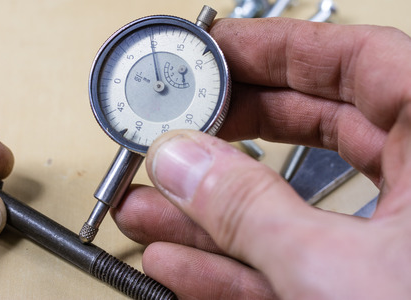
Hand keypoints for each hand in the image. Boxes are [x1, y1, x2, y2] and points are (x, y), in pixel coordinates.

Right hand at [112, 18, 410, 298]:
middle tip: (182, 124)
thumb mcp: (334, 268)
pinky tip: (177, 259)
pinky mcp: (363, 287)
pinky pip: (295, 263)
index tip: (216, 51)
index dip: (278, 49)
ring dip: (214, 212)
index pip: (358, 62)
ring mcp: (394, 244)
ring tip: (151, 206)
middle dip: (236, 128)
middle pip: (320, 128)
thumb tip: (183, 162)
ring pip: (295, 205)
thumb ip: (252, 210)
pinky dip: (236, 263)